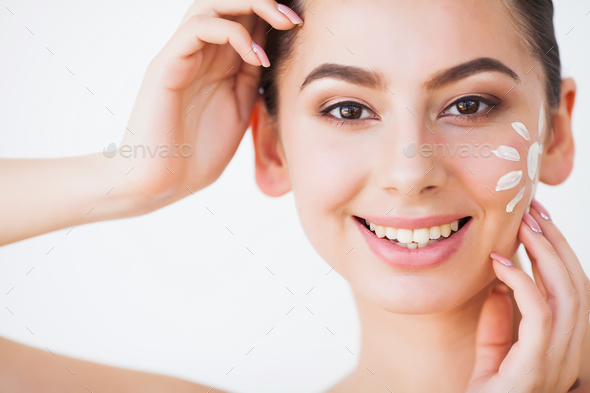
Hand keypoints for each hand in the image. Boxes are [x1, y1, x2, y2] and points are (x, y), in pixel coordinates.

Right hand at [116, 0, 301, 207]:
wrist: (163, 182)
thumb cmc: (197, 154)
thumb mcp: (238, 111)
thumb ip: (250, 79)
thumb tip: (270, 52)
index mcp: (215, 64)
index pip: (242, 21)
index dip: (271, 15)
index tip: (300, 25)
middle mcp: (198, 54)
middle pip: (227, 6)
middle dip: (263, 3)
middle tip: (293, 19)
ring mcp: (181, 57)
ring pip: (210, 6)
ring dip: (249, 6)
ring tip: (280, 23)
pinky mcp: (166, 65)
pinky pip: (197, 28)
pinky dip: (231, 33)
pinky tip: (254, 57)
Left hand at [467, 199, 587, 391]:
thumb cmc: (487, 392)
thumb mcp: (493, 350)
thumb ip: (500, 319)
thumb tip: (499, 282)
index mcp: (564, 346)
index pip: (573, 289)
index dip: (559, 252)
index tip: (536, 219)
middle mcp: (570, 353)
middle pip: (577, 285)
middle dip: (556, 242)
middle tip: (532, 210)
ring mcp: (557, 363)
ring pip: (568, 295)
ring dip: (546, 255)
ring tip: (522, 226)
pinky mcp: (534, 369)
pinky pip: (540, 317)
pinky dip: (524, 284)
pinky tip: (502, 264)